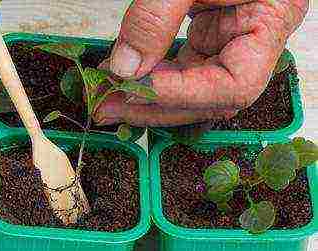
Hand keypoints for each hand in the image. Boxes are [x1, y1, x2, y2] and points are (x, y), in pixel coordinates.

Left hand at [94, 0, 307, 126]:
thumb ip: (157, 18)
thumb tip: (126, 66)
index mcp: (270, 21)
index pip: (234, 84)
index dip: (183, 93)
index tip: (137, 88)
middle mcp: (251, 42)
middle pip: (208, 99)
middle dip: (154, 106)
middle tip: (108, 106)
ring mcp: (227, 43)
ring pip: (189, 91)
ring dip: (146, 99)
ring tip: (107, 97)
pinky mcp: (206, 39)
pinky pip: (178, 70)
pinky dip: (149, 77)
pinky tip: (122, 77)